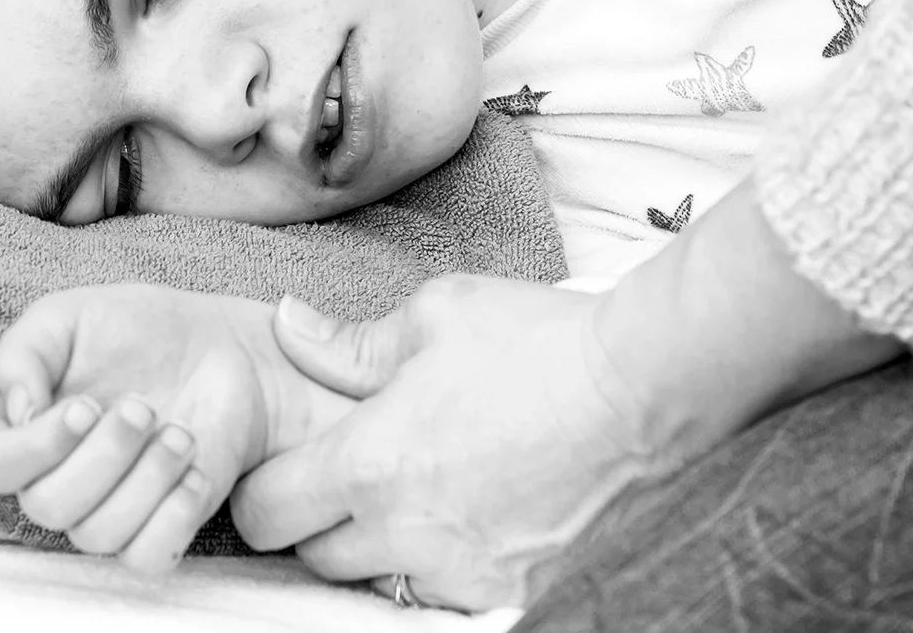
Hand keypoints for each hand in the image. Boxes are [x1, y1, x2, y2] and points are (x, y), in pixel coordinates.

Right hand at [0, 284, 353, 571]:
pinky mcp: (159, 525)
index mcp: (25, 432)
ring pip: (98, 535)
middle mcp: (59, 479)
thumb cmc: (134, 329)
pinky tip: (196, 473)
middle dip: (103, 456)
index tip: (85, 406)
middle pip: (48, 506)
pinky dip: (173, 519)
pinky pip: (146, 557)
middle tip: (144, 407)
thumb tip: (13, 411)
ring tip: (181, 434)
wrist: (217, 344)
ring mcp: (110, 507)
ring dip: (145, 480)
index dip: (35, 447)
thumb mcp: (69, 317)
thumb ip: (22, 353)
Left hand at [227, 276, 684, 610]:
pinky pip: (448, 596)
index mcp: (370, 463)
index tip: (294, 465)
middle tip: (357, 476)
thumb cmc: (541, 343)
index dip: (268, 488)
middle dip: (320, 522)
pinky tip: (472, 517)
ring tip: (422, 493)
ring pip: (380, 585)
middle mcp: (406, 533)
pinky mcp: (512, 592)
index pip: (265, 513)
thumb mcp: (439, 314)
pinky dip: (445, 567)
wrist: (646, 390)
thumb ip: (349, 342)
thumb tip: (288, 329)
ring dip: (383, 550)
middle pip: (314, 560)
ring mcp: (462, 572)